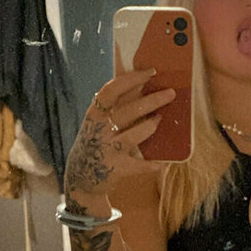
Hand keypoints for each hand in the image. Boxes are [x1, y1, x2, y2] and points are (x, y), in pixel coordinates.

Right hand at [65, 68, 175, 197]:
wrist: (80, 178)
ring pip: (133, 136)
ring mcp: (107, 150)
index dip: (131, 79)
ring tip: (161, 120)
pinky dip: (152, 164)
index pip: (111, 91)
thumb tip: (143, 87)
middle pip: (128, 111)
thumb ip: (114, 109)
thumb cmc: (95, 144)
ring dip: (151, 127)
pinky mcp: (115, 169)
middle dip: (152, 101)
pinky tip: (163, 162)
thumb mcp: (97, 124)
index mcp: (94, 115)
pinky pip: (138, 165)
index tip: (150, 72)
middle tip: (170, 94)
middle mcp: (99, 131)